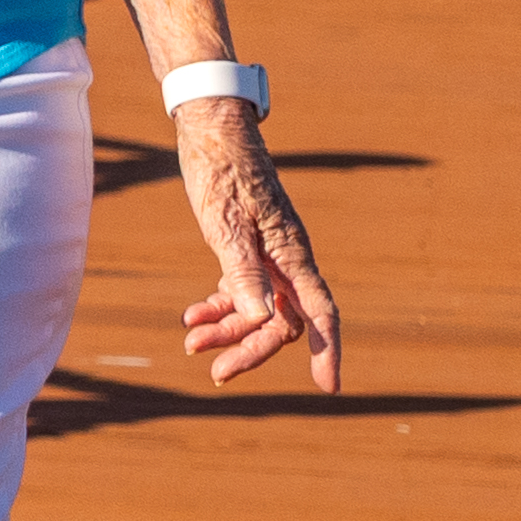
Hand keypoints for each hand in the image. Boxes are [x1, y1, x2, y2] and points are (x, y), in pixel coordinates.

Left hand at [174, 103, 341, 388]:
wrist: (213, 133)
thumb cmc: (221, 175)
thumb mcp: (226, 226)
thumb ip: (243, 273)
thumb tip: (260, 319)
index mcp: (293, 255)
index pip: (320, 313)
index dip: (327, 350)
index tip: (329, 388)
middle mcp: (287, 260)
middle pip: (282, 320)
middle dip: (252, 349)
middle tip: (216, 372)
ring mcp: (268, 255)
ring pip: (258, 309)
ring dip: (229, 330)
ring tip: (191, 342)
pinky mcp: (246, 248)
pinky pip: (242, 290)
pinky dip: (220, 307)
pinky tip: (193, 316)